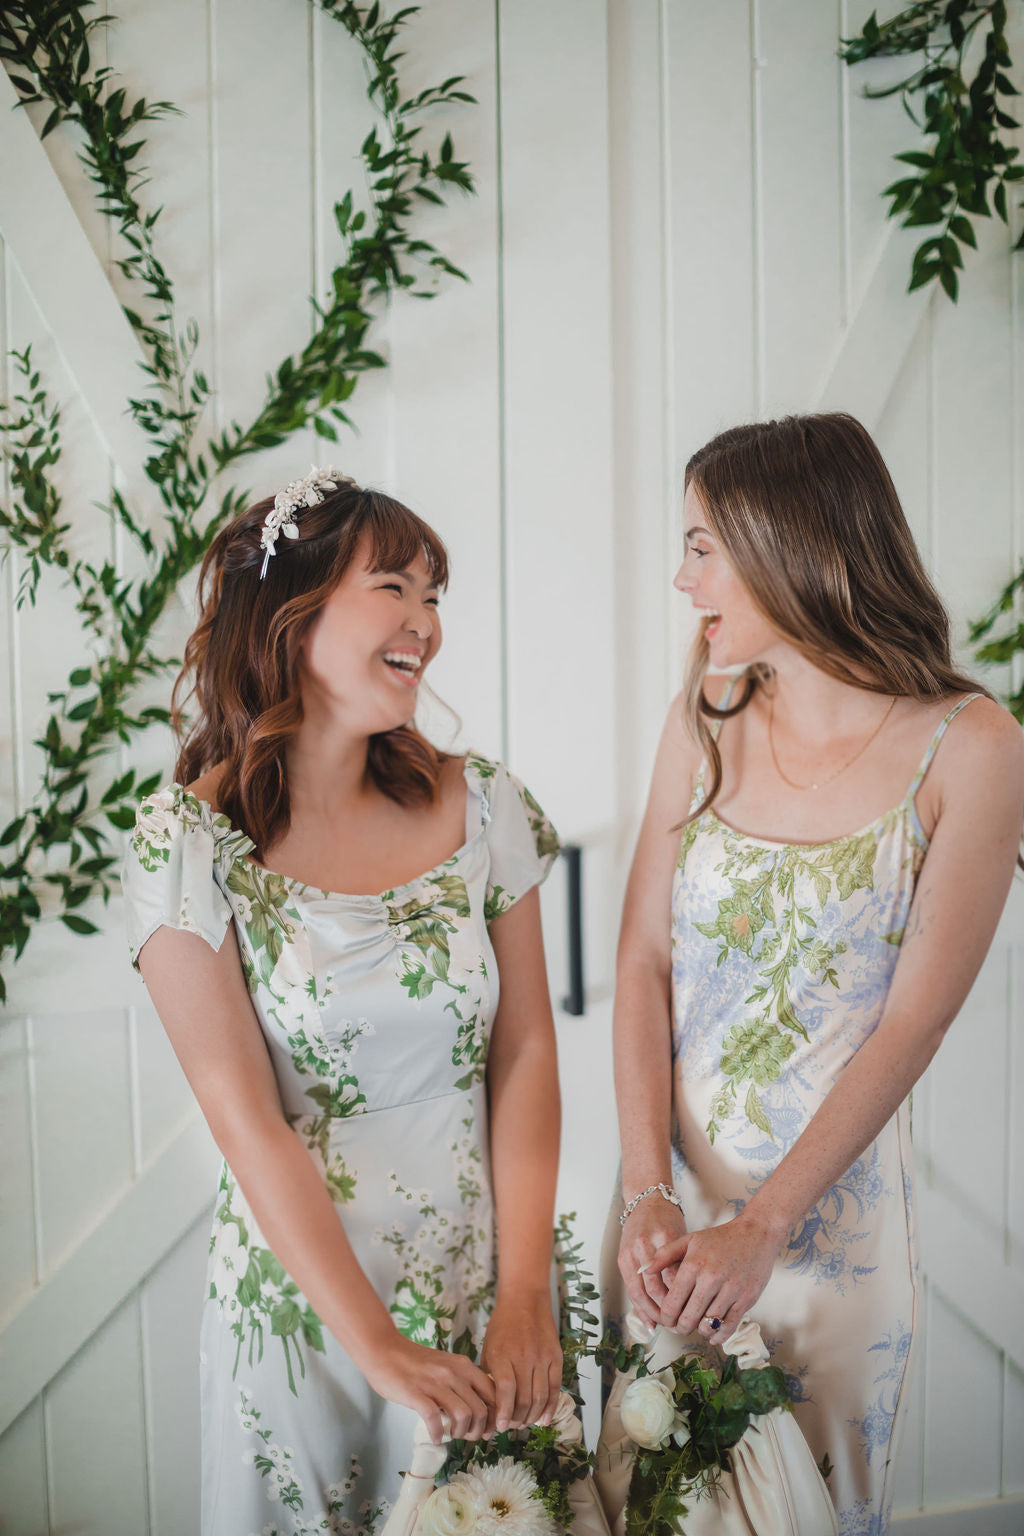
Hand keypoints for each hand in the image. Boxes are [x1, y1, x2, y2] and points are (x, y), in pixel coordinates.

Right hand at [359, 1329, 496, 1444]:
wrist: (384, 1351)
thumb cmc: (414, 1362)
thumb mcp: (446, 1365)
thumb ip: (461, 1381)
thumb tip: (478, 1408)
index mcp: (463, 1366)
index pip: (493, 1393)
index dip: (495, 1415)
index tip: (489, 1428)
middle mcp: (454, 1373)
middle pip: (481, 1409)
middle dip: (478, 1430)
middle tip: (468, 1436)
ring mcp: (435, 1383)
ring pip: (463, 1415)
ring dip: (460, 1432)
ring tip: (451, 1435)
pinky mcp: (417, 1394)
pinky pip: (436, 1419)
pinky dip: (438, 1433)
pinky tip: (435, 1437)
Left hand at [480, 1290, 561, 1432]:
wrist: (525, 1299)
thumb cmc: (502, 1325)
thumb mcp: (488, 1348)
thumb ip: (490, 1375)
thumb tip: (488, 1405)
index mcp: (502, 1354)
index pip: (505, 1391)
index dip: (503, 1412)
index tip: (499, 1427)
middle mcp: (523, 1357)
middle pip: (524, 1398)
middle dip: (517, 1419)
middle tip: (511, 1426)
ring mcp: (542, 1357)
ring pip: (540, 1396)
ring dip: (533, 1416)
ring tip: (525, 1423)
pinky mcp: (556, 1357)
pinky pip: (555, 1387)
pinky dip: (551, 1406)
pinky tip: (545, 1419)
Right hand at [618, 1192, 687, 1327]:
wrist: (646, 1200)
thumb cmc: (668, 1221)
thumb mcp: (681, 1238)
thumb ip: (682, 1265)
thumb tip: (690, 1302)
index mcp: (664, 1238)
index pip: (674, 1278)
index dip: (682, 1300)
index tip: (693, 1314)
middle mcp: (644, 1245)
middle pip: (654, 1288)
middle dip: (667, 1311)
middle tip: (680, 1325)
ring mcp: (630, 1252)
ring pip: (640, 1292)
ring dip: (653, 1313)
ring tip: (666, 1325)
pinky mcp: (622, 1258)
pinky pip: (631, 1288)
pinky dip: (640, 1307)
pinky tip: (650, 1321)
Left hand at [646, 1211, 783, 1340]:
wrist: (756, 1234)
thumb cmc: (720, 1238)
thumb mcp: (690, 1240)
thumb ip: (664, 1255)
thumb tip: (644, 1271)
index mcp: (693, 1265)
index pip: (672, 1303)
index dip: (666, 1318)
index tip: (666, 1321)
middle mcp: (711, 1279)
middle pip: (688, 1318)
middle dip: (680, 1327)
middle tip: (679, 1327)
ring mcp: (730, 1290)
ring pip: (707, 1325)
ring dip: (699, 1331)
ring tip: (696, 1326)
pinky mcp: (746, 1299)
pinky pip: (729, 1327)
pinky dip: (718, 1336)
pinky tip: (713, 1335)